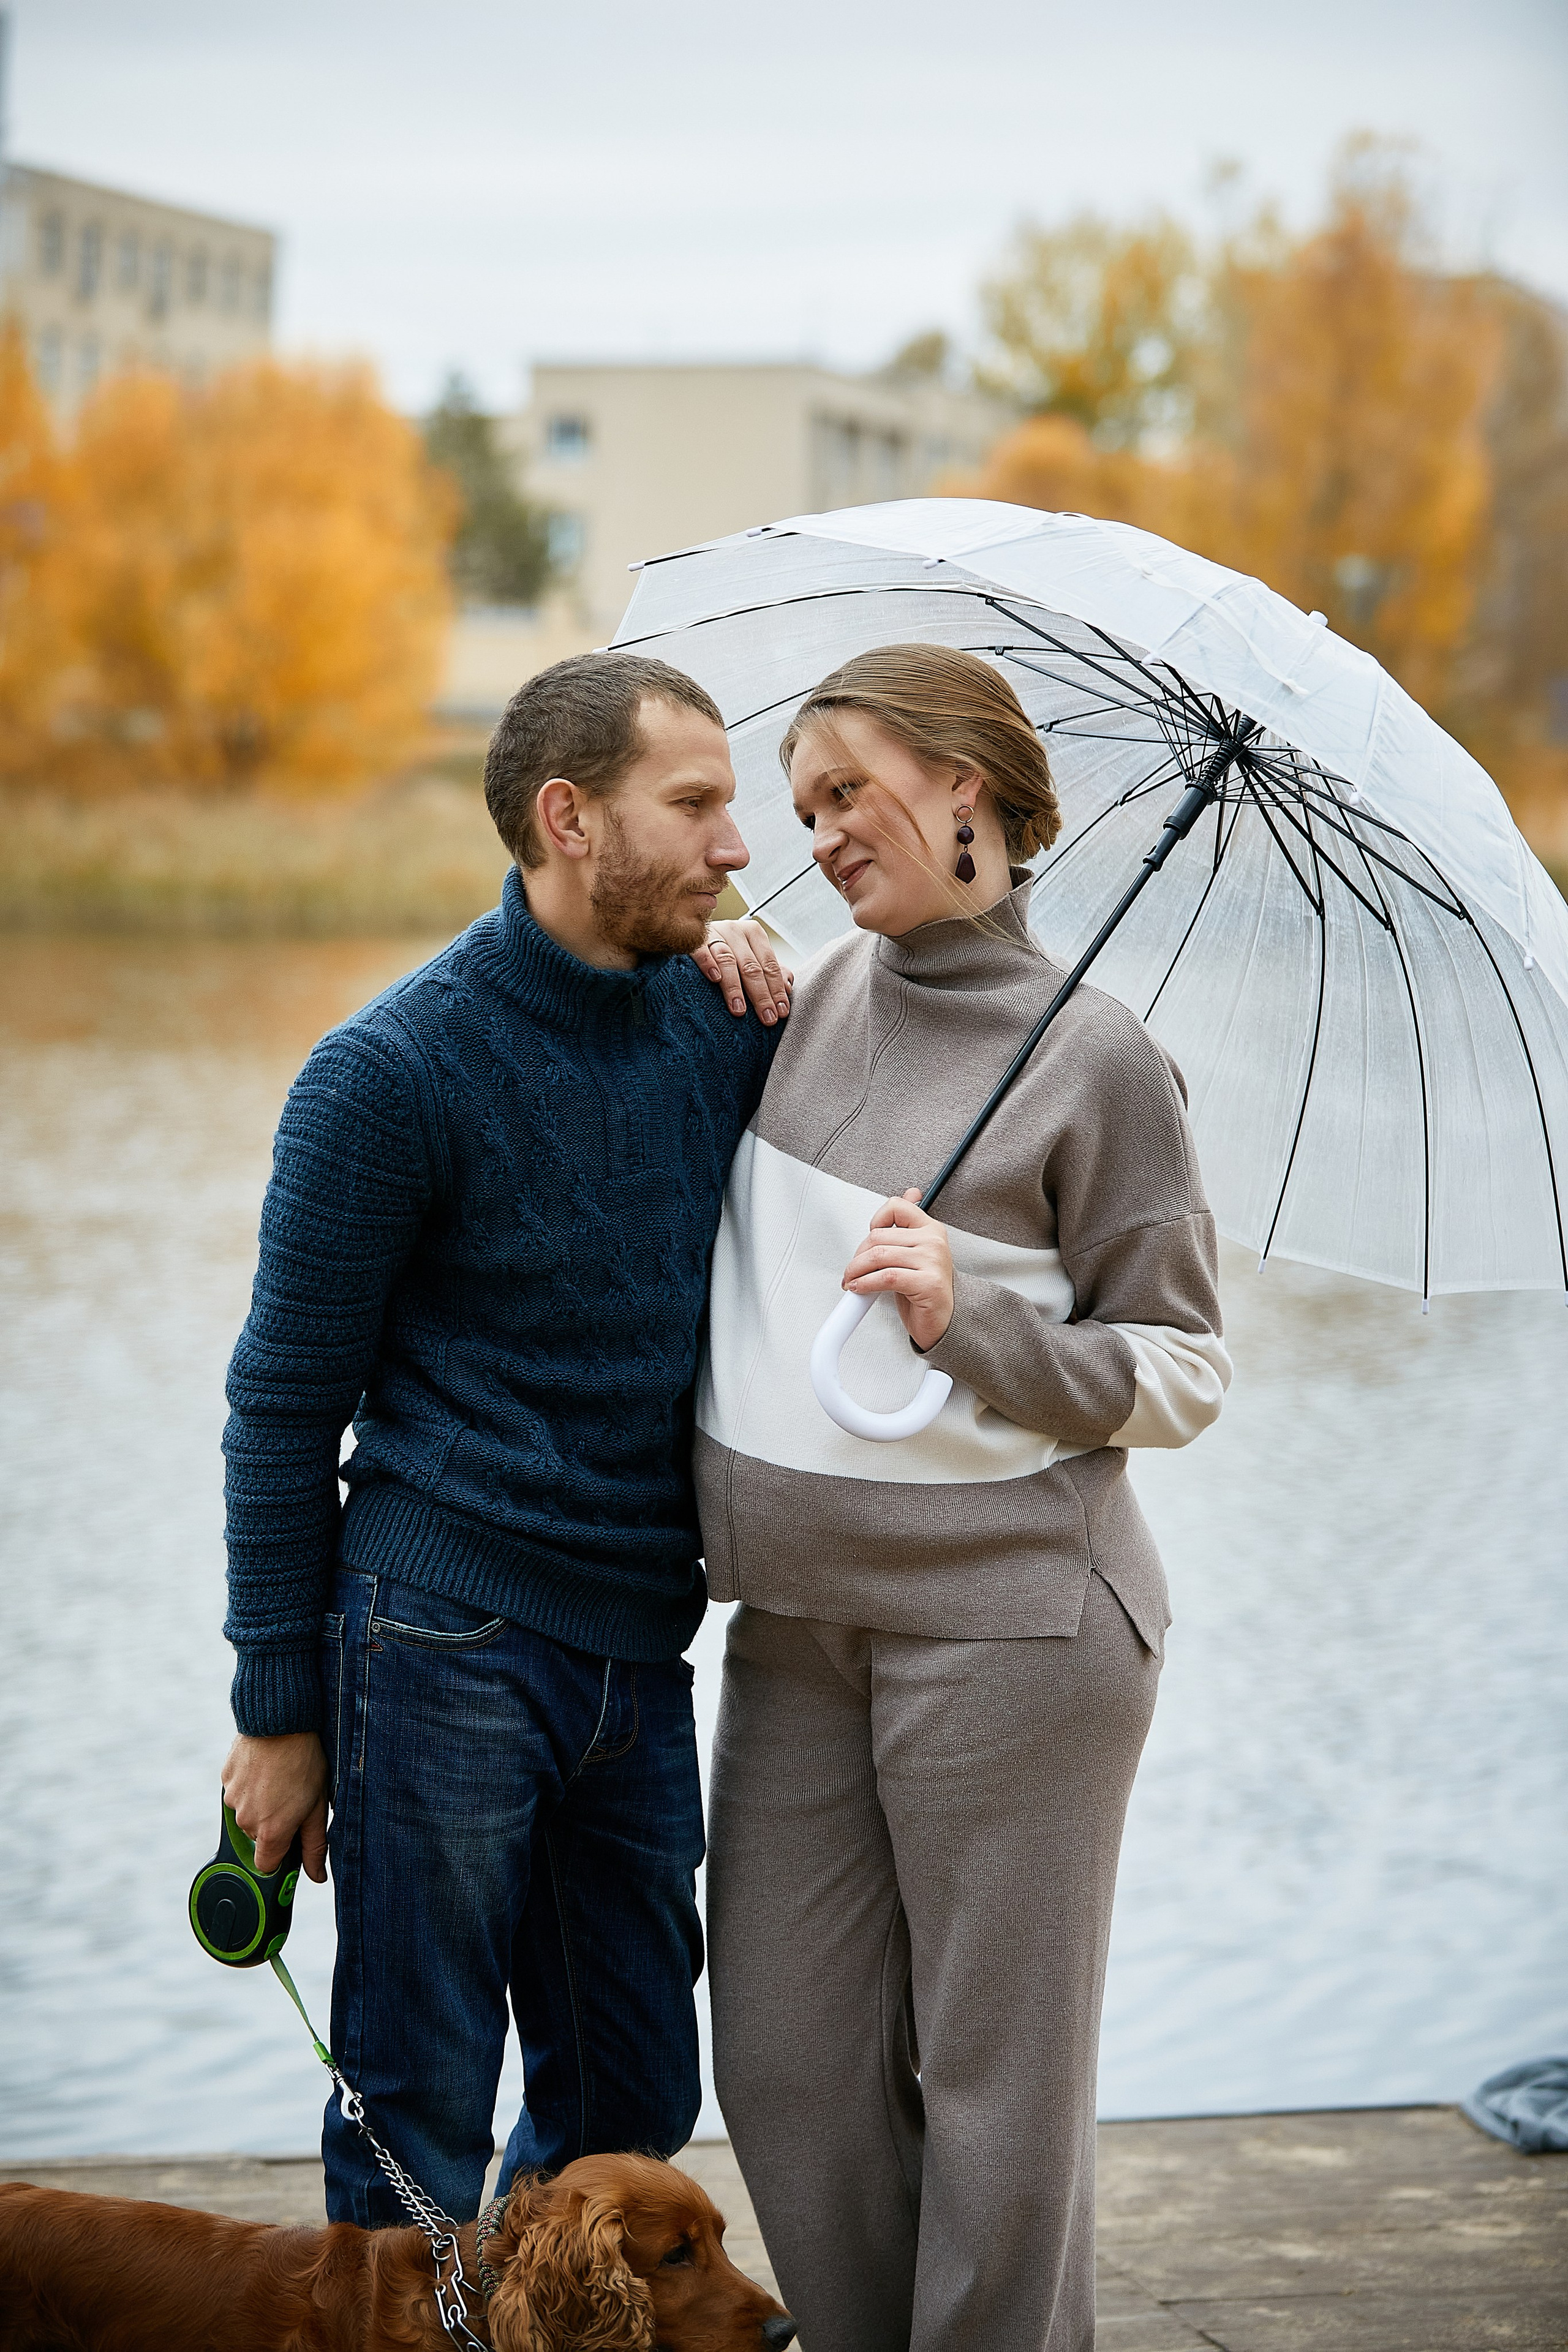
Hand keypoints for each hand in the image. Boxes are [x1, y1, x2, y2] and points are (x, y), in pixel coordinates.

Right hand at [221, 1732, 329, 1882]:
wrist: (280, 1721)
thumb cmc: (305, 1762)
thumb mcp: (317, 1806)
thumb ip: (315, 1846)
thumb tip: (317, 1876)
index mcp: (270, 1832)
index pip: (266, 1865)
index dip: (280, 1854)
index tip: (291, 1840)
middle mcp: (246, 1821)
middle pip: (258, 1836)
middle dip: (274, 1823)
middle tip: (294, 1797)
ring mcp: (232, 1799)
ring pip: (248, 1812)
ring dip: (262, 1802)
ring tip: (281, 1777)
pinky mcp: (225, 1779)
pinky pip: (238, 1791)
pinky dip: (250, 1784)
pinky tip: (266, 1767)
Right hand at [691, 918, 793, 1023]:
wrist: (691, 929)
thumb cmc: (728, 950)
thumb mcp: (753, 956)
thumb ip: (772, 971)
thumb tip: (788, 987)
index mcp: (754, 933)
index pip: (769, 964)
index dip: (777, 989)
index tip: (781, 1011)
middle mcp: (735, 930)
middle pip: (751, 966)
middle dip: (761, 995)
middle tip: (767, 1017)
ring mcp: (714, 933)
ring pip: (727, 960)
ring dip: (734, 987)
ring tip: (739, 1010)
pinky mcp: (693, 939)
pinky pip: (701, 951)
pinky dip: (708, 964)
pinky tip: (714, 979)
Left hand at [842, 1188, 954, 1352]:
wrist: (943, 1322)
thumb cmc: (925, 1289)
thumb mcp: (916, 1253)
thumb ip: (909, 1226)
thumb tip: (910, 1194)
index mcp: (931, 1229)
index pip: (897, 1206)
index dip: (876, 1221)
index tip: (870, 1240)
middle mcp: (934, 1241)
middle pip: (879, 1236)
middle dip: (858, 1255)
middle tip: (852, 1270)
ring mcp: (932, 1261)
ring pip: (879, 1256)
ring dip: (856, 1271)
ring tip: (852, 1281)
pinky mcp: (927, 1283)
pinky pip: (885, 1277)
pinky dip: (865, 1283)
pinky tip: (860, 1289)